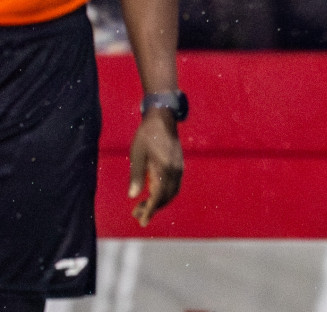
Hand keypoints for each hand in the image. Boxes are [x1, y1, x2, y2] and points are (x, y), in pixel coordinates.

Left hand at [129, 111, 182, 225]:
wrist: (163, 119)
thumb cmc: (146, 135)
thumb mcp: (137, 155)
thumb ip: (136, 176)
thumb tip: (132, 196)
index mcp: (165, 169)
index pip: (158, 196)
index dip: (150, 210)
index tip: (142, 221)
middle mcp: (175, 171)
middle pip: (167, 197)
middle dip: (153, 208)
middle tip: (136, 214)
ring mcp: (179, 168)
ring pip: (172, 192)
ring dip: (159, 202)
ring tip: (142, 206)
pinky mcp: (179, 165)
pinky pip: (174, 185)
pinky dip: (164, 194)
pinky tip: (152, 193)